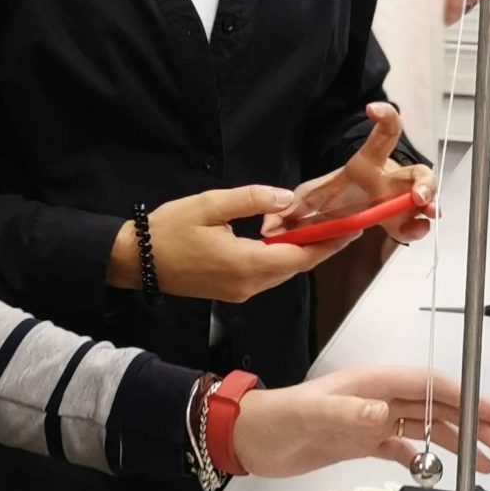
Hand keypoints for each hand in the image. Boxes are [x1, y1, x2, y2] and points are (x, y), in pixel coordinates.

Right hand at [109, 185, 354, 302]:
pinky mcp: (231, 290)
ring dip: (302, 252)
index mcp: (246, 263)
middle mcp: (249, 284)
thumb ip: (252, 200)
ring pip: (282, 271)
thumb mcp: (211, 205)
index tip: (352, 228)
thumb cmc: (169, 230)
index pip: (300, 255)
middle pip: (296, 266)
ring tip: (321, 228)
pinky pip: (267, 274)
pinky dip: (282, 257)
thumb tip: (286, 199)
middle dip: (322, 246)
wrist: (137, 260)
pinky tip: (286, 239)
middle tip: (344, 224)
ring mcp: (240, 291)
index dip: (329, 242)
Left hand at [230, 365, 489, 478]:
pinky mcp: (361, 441)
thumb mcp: (310, 414)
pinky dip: (424, 457)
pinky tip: (438, 470)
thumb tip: (382, 412)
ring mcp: (370, 420)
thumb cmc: (275, 418)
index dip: (461, 396)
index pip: (427, 386)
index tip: (489, 412)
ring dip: (455, 442)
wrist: (248, 438)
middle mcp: (376, 399)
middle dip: (470, 422)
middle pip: (434, 407)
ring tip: (483, 462)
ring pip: (425, 428)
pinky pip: (402, 447)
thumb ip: (346, 412)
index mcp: (370, 384)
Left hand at [273, 103, 435, 244]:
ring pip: (424, 195)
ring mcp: (398, 203)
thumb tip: (269, 227)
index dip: (385, 117)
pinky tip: (415, 229)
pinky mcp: (400, 223)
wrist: (338, 220)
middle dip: (423, 180)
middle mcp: (390, 181)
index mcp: (368, 166)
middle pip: (416, 171)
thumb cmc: (330, 199)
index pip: (383, 135)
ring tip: (427, 211)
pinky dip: (417, 228)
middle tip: (418, 193)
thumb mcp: (308, 200)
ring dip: (428, 202)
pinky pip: (415, 225)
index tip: (374, 109)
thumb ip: (291, 211)